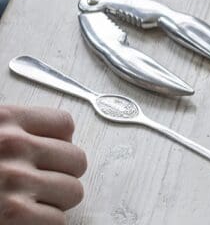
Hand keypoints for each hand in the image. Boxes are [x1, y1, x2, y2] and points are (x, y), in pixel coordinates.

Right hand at [0, 106, 86, 223]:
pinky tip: (25, 219)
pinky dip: (45, 224)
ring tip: (30, 202)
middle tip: (39, 184)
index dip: (61, 144)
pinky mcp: (15, 212)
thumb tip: (59, 141)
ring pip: (73, 191)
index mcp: (5, 120)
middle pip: (77, 159)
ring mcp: (15, 179)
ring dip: (55, 202)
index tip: (49, 155)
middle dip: (62, 176)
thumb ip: (17, 133)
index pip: (64, 124)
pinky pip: (58, 220)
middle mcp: (12, 145)